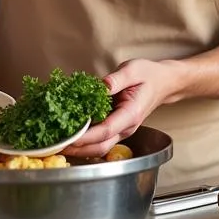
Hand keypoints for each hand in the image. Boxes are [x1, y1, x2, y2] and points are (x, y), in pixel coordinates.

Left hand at [62, 58, 183, 157]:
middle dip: (78, 148)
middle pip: (100, 146)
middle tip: (55, 145)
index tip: (67, 137)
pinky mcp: (117, 128)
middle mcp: (126, 127)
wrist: (163, 83)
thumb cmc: (148, 75)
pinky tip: (68, 136)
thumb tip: (101, 85)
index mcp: (130, 114)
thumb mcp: (133, 70)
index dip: (85, 136)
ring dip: (79, 149)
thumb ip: (116, 79)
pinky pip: (100, 140)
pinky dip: (84, 142)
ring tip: (57, 144)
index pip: (105, 130)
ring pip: (99, 147)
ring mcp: (122, 130)